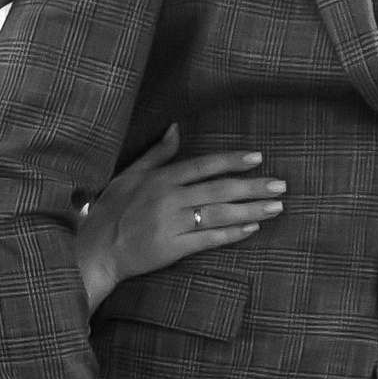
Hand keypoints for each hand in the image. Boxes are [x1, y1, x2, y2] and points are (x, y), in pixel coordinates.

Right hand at [76, 124, 284, 312]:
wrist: (96, 250)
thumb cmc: (111, 210)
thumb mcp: (129, 175)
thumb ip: (157, 154)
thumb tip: (176, 128)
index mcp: (161, 178)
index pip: (204, 165)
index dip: (232, 161)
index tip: (258, 158)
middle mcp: (169, 198)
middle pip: (219, 190)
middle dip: (253, 187)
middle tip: (281, 185)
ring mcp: (172, 224)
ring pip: (219, 214)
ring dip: (251, 210)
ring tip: (276, 207)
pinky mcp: (174, 248)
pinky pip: (209, 239)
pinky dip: (232, 234)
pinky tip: (252, 229)